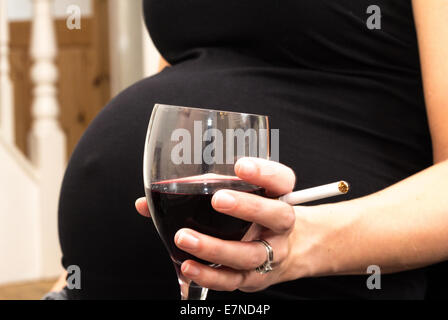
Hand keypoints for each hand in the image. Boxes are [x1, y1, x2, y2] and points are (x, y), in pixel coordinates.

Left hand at [136, 157, 302, 291]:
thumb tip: (146, 203)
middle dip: (248, 207)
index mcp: (277, 197)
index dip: (265, 173)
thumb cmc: (250, 216)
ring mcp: (270, 253)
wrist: (281, 250)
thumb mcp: (234, 195)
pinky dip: (211, 276)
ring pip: (250, 254)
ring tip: (186, 238)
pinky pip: (234, 280)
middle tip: (219, 199)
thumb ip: (196, 192)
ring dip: (216, 247)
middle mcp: (279, 225)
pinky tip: (189, 267)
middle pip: (275, 215)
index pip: (282, 180)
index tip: (240, 166)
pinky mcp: (255, 277)